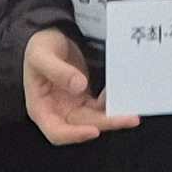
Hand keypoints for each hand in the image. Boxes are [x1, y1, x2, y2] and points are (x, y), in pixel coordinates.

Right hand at [24, 27, 137, 144]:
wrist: (49, 36)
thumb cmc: (38, 48)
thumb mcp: (41, 56)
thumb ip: (57, 71)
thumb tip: (79, 86)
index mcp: (40, 108)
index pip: (56, 131)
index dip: (74, 135)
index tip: (93, 131)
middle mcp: (57, 111)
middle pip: (82, 126)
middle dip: (105, 124)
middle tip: (128, 119)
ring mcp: (72, 105)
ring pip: (94, 119)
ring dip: (113, 118)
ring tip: (132, 114)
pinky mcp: (84, 98)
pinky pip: (100, 107)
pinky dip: (111, 105)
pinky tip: (123, 98)